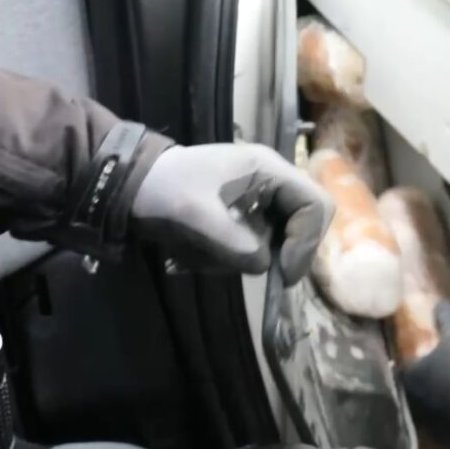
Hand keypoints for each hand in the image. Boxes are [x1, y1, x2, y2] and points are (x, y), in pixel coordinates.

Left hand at [131, 143, 333, 284]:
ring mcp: (262, 200)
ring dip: (257, 258)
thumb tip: (264, 265)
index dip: (307, 240)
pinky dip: (240, 259)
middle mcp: (273, 182)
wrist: (134, 182)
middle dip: (289, 253)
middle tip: (266, 279)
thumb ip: (233, 240)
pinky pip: (261, 245)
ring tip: (214, 260)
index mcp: (268, 169)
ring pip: (284, 239)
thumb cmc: (164, 189)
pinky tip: (206, 257)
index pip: (315, 204)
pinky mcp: (248, 217)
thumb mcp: (194, 213)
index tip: (284, 271)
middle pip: (308, 222)